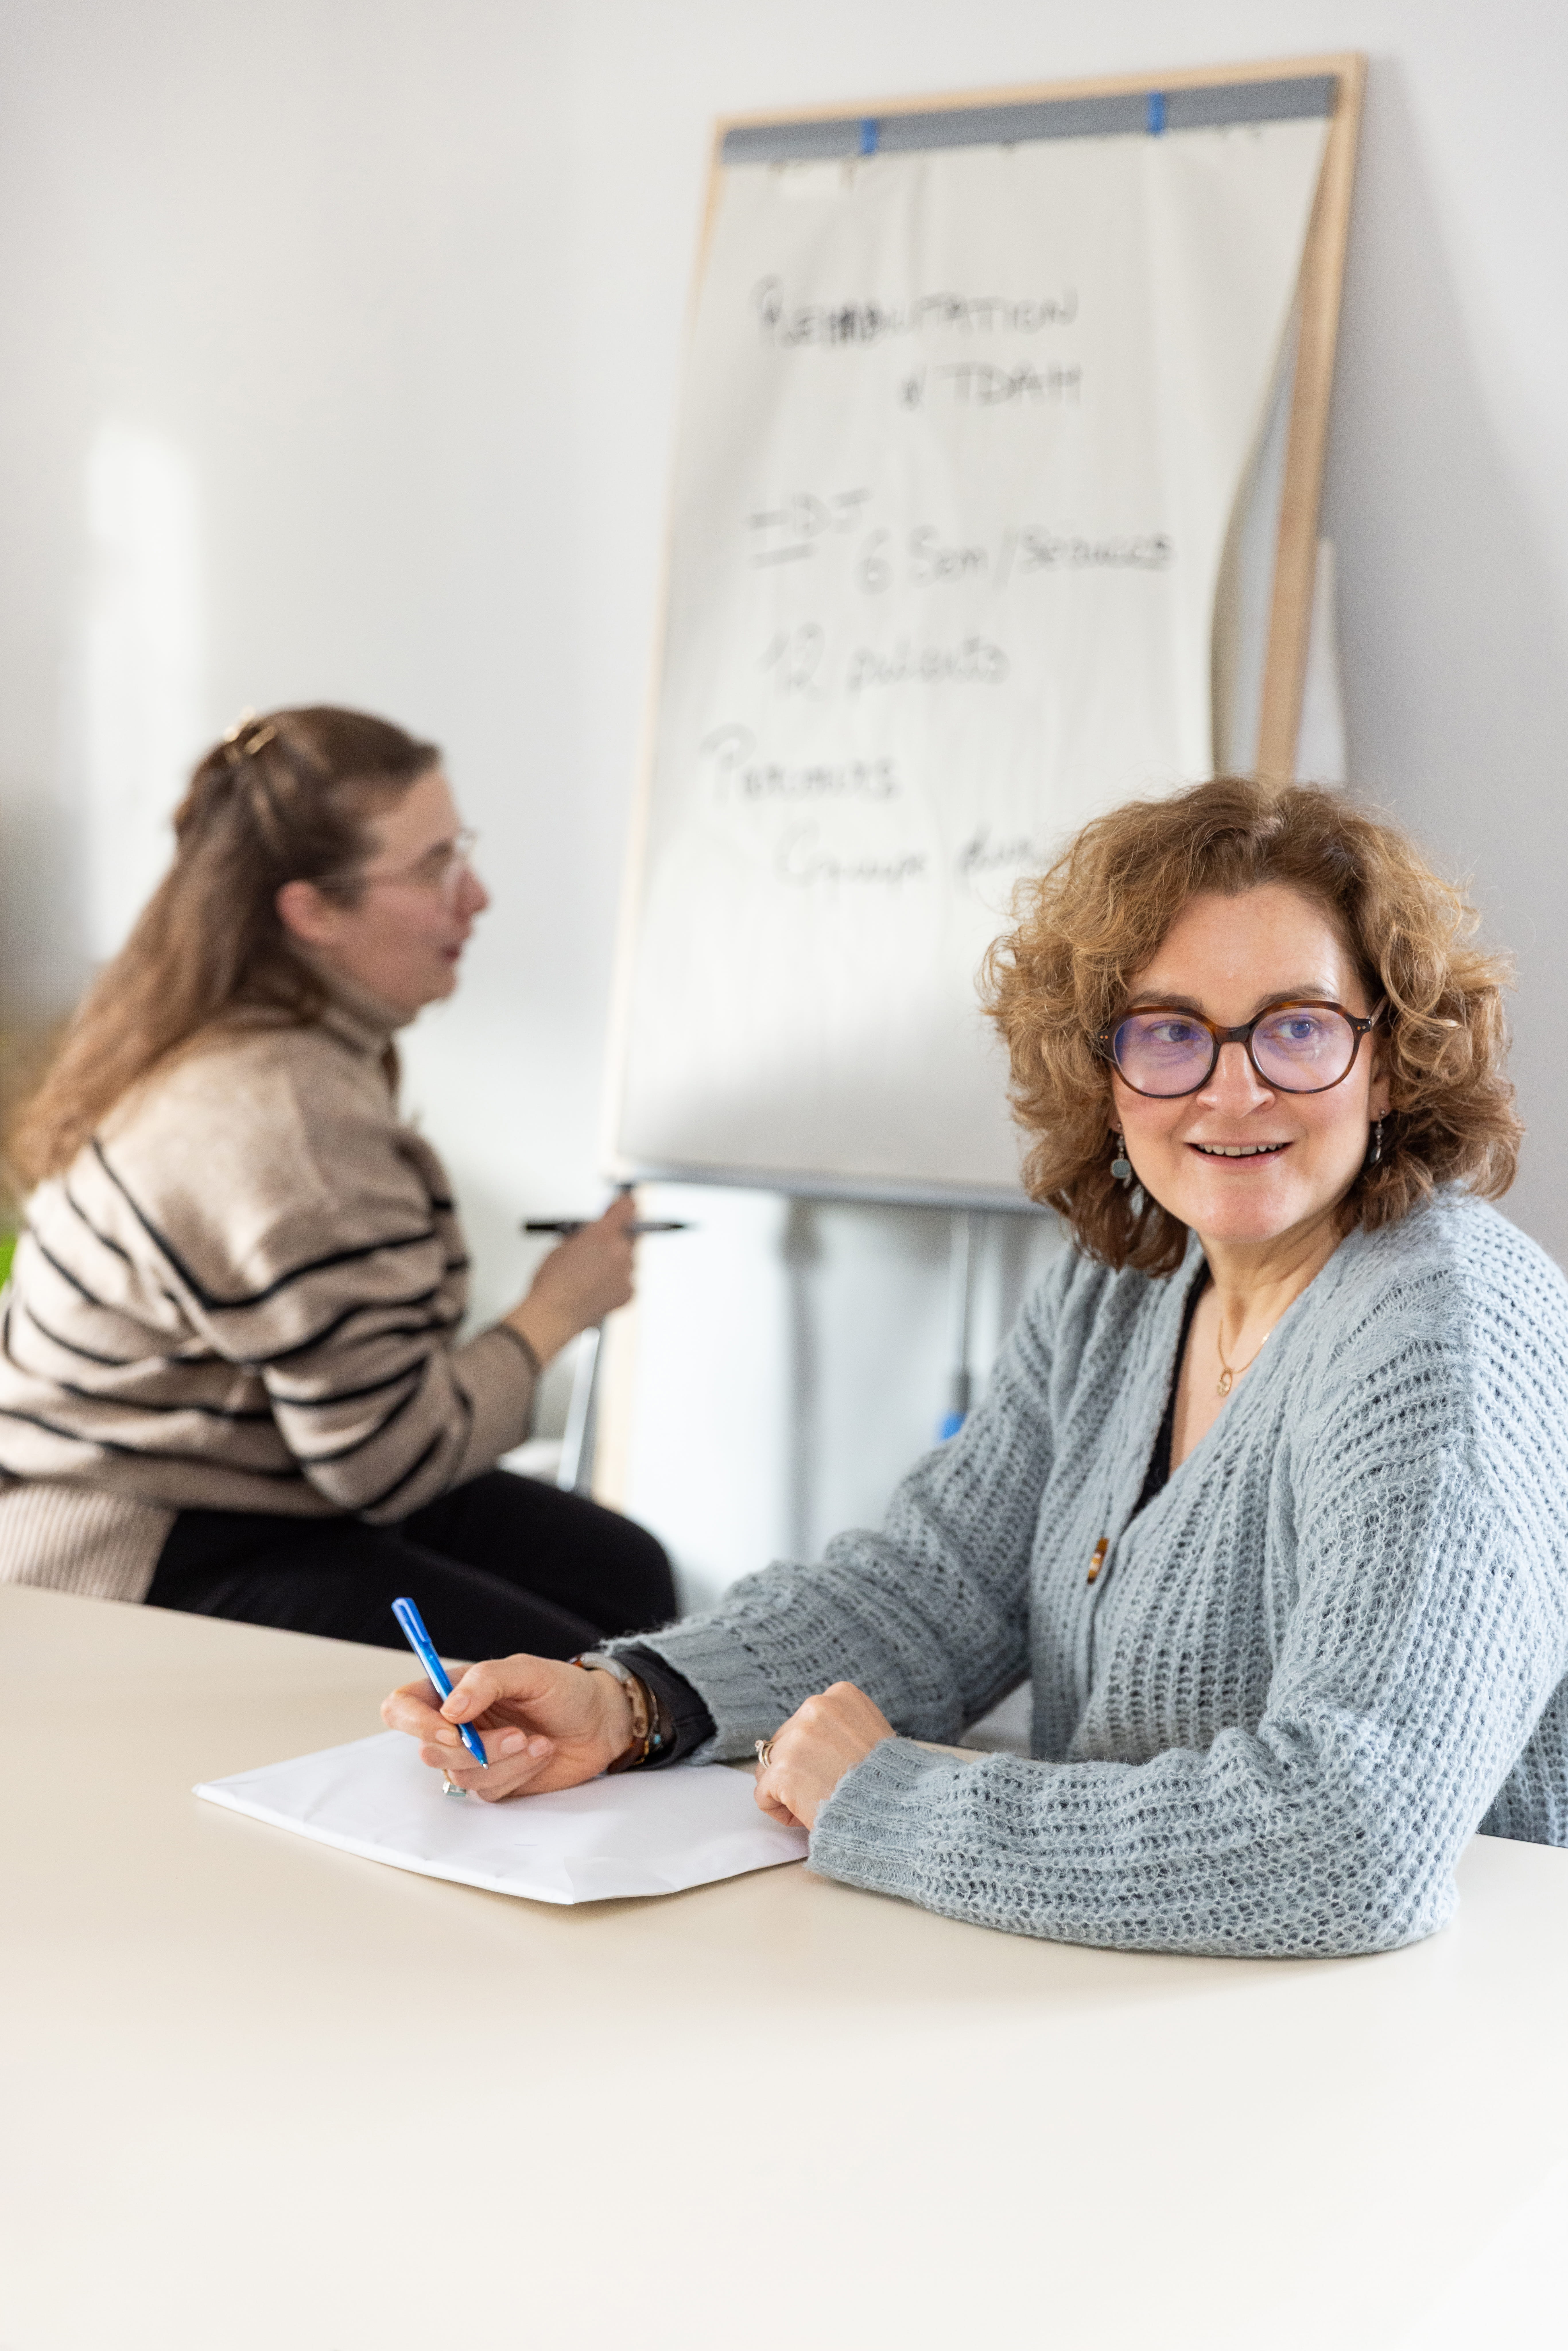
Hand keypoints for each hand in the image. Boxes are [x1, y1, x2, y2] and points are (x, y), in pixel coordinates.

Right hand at [380, 1652, 634, 1800]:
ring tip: (539, 1740)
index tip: (450, 1729)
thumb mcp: (529, 1671)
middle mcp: (457, 1726)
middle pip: (429, 1750)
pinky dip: (518, 1773)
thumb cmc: (565, 1689)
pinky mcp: (495, 1782)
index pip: (403, 1706)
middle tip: (517, 1733)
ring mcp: (474, 1757)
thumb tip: (450, 1708)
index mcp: (454, 1691)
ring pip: (460, 1774)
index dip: (414, 1722)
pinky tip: (542, 1753)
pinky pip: (488, 1791)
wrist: (601, 1722)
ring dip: (504, 1760)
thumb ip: (487, 1680)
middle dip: (475, 1747)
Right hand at [505, 1192, 637, 1365]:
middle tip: (602, 1244)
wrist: (553, 1316)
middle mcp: (620, 1252)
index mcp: (602, 1235)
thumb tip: (592, 1231)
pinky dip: (617, 1280)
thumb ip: (583, 1235)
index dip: (624, 1205)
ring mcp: (626, 1274)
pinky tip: (597, 1287)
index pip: (627, 1208)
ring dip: (616, 1260)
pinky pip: (627, 1280)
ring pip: (629, 1259)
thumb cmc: (551, 1283)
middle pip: (630, 1234)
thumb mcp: (562, 1246)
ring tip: (592, 1273)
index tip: (623, 1205)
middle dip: (618, 1236)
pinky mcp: (628, 1293)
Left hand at [753, 1681, 893, 1831]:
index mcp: (841, 1694)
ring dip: (789, 1789)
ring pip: (770, 1768)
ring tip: (821, 1801)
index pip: (805, 1724)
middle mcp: (816, 1707)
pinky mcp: (784, 1769)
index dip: (817, 1754)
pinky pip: (763, 1795)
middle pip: (784, 1743)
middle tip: (829, 1789)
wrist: (901, 1809)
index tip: (841, 1769)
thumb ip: (840, 1728)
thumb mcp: (871, 1733)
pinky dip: (781, 1811)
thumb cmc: (890, 1781)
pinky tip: (809, 1814)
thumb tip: (813, 1744)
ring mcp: (798, 1737)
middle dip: (799, 1769)